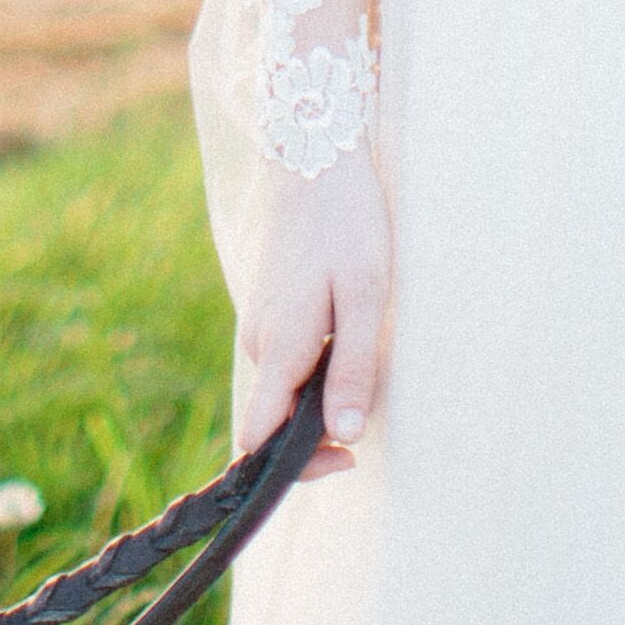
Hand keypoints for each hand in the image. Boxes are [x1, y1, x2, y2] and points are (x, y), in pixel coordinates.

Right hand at [234, 148, 392, 470]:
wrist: (314, 158)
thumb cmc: (347, 225)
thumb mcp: (365, 296)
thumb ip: (353, 368)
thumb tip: (346, 436)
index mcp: (277, 345)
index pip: (258, 436)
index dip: (294, 466)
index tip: (345, 459)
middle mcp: (257, 340)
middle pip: (271, 419)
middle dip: (315, 435)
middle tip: (367, 417)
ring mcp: (258, 322)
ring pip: (280, 389)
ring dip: (317, 400)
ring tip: (361, 368)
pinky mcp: (268, 308)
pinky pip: (283, 362)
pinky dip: (312, 372)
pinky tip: (344, 342)